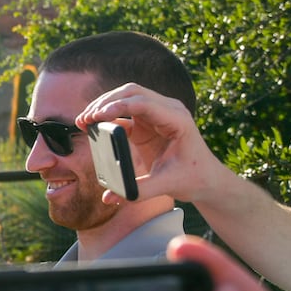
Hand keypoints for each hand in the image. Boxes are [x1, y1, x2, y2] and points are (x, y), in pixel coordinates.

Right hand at [77, 83, 228, 205]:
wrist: (206, 178)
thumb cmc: (192, 179)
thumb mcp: (166, 186)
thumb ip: (137, 192)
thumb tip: (109, 197)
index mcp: (177, 120)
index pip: (144, 103)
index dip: (117, 107)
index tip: (97, 117)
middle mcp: (168, 110)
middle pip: (131, 92)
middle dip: (105, 102)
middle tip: (85, 118)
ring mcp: (158, 113)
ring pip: (126, 96)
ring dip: (104, 105)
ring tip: (84, 120)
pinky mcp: (148, 121)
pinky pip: (124, 110)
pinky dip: (107, 115)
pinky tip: (93, 125)